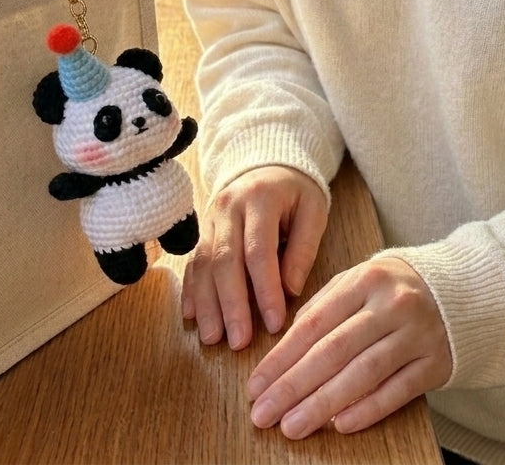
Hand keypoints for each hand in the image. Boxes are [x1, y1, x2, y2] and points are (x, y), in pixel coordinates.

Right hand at [182, 166, 327, 348]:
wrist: (267, 162)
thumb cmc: (296, 192)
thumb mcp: (313, 211)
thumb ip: (304, 248)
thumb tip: (290, 291)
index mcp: (260, 198)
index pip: (259, 250)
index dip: (265, 289)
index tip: (274, 323)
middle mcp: (229, 206)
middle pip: (225, 260)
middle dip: (231, 304)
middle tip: (238, 342)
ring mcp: (210, 217)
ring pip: (203, 264)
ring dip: (207, 304)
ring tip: (213, 338)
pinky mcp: (201, 230)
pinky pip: (192, 262)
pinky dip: (191, 291)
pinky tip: (192, 317)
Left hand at [247, 257, 451, 438]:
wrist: (459, 291)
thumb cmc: (393, 289)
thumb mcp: (358, 281)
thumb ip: (323, 306)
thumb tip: (285, 347)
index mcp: (366, 279)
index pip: (314, 323)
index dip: (281, 358)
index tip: (255, 386)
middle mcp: (392, 305)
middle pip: (335, 350)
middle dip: (293, 386)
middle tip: (263, 414)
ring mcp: (416, 334)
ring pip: (363, 373)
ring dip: (323, 404)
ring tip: (292, 426)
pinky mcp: (435, 362)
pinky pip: (397, 390)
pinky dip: (367, 409)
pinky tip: (340, 424)